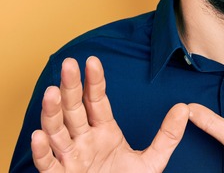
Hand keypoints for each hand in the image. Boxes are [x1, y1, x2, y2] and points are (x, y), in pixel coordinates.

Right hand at [31, 57, 188, 172]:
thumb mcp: (152, 161)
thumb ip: (167, 136)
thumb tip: (184, 109)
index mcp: (103, 131)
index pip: (97, 100)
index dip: (94, 81)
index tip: (92, 60)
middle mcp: (84, 140)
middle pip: (74, 109)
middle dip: (70, 87)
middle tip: (68, 63)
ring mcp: (71, 158)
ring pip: (56, 131)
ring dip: (52, 112)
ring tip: (51, 92)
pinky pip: (48, 163)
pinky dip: (41, 151)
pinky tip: (39, 135)